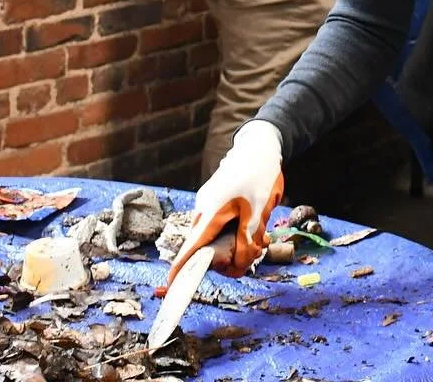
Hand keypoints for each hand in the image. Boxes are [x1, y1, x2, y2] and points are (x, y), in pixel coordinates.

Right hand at [164, 121, 283, 285]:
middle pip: (207, 246)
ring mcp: (209, 205)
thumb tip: (238, 265)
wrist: (261, 145)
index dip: (181, 269)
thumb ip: (247, 241)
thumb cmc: (258, 175)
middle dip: (228, 257)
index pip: (190, 248)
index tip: (171, 287)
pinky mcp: (217, 202)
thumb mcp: (257, 212)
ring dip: (236, 243)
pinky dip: (236, 231)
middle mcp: (204, 210)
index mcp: (210, 213)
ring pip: (217, 236)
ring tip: (261, 236)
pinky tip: (257, 226)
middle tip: (255, 252)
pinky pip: (222, 225)